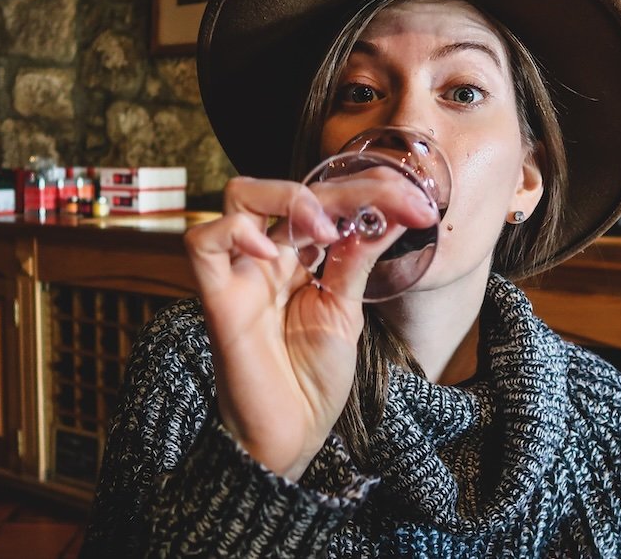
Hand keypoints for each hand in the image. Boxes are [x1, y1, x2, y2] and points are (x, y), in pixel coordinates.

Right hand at [183, 171, 436, 479]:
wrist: (292, 433)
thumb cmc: (313, 377)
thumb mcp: (347, 309)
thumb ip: (359, 259)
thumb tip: (393, 211)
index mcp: (297, 256)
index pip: (327, 200)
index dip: (372, 192)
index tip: (418, 204)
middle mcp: (266, 256)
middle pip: (287, 187)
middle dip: (344, 188)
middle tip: (393, 205)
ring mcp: (240, 273)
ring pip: (240, 197)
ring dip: (290, 198)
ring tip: (329, 231)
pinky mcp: (218, 298)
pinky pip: (202, 243)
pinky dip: (234, 232)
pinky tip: (272, 248)